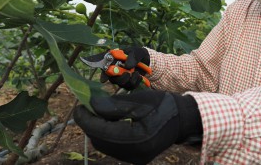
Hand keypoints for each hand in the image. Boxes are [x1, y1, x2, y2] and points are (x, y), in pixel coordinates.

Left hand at [73, 90, 201, 164]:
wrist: (181, 119)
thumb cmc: (162, 105)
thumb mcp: (139, 100)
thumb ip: (113, 105)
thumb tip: (90, 105)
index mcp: (139, 139)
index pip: (102, 132)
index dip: (86, 120)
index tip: (78, 106)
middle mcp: (136, 154)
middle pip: (101, 142)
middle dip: (90, 125)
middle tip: (86, 107)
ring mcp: (136, 159)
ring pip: (105, 146)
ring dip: (97, 130)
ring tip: (96, 112)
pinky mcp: (136, 158)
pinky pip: (113, 148)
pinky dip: (106, 135)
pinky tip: (108, 122)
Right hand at [108, 47, 150, 89]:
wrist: (146, 59)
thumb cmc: (138, 54)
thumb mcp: (136, 52)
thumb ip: (132, 57)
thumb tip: (127, 67)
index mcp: (114, 61)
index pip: (105, 68)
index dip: (104, 75)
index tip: (104, 80)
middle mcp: (116, 70)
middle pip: (113, 80)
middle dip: (121, 78)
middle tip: (128, 73)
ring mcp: (122, 78)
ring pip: (122, 84)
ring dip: (130, 79)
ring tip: (137, 73)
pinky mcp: (128, 83)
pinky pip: (130, 87)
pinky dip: (136, 82)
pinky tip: (139, 76)